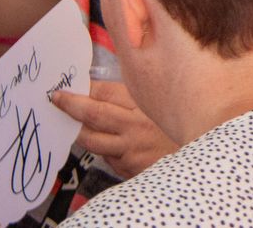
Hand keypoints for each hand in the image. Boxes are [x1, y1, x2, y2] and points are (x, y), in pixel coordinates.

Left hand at [49, 80, 177, 178]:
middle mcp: (135, 126)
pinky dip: (99, 147)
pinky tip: (99, 141)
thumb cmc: (176, 125)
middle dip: (71, 105)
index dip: (86, 87)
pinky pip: (105, 156)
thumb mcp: (160, 102)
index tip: (72, 85)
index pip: (105, 92)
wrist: (196, 158)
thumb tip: (100, 87)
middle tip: (56, 99)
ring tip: (68, 123)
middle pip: (93, 114)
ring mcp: (129, 149)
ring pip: (92, 139)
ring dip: (77, 131)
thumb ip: (134, 94)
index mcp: (144, 103)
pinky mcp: (127, 167)